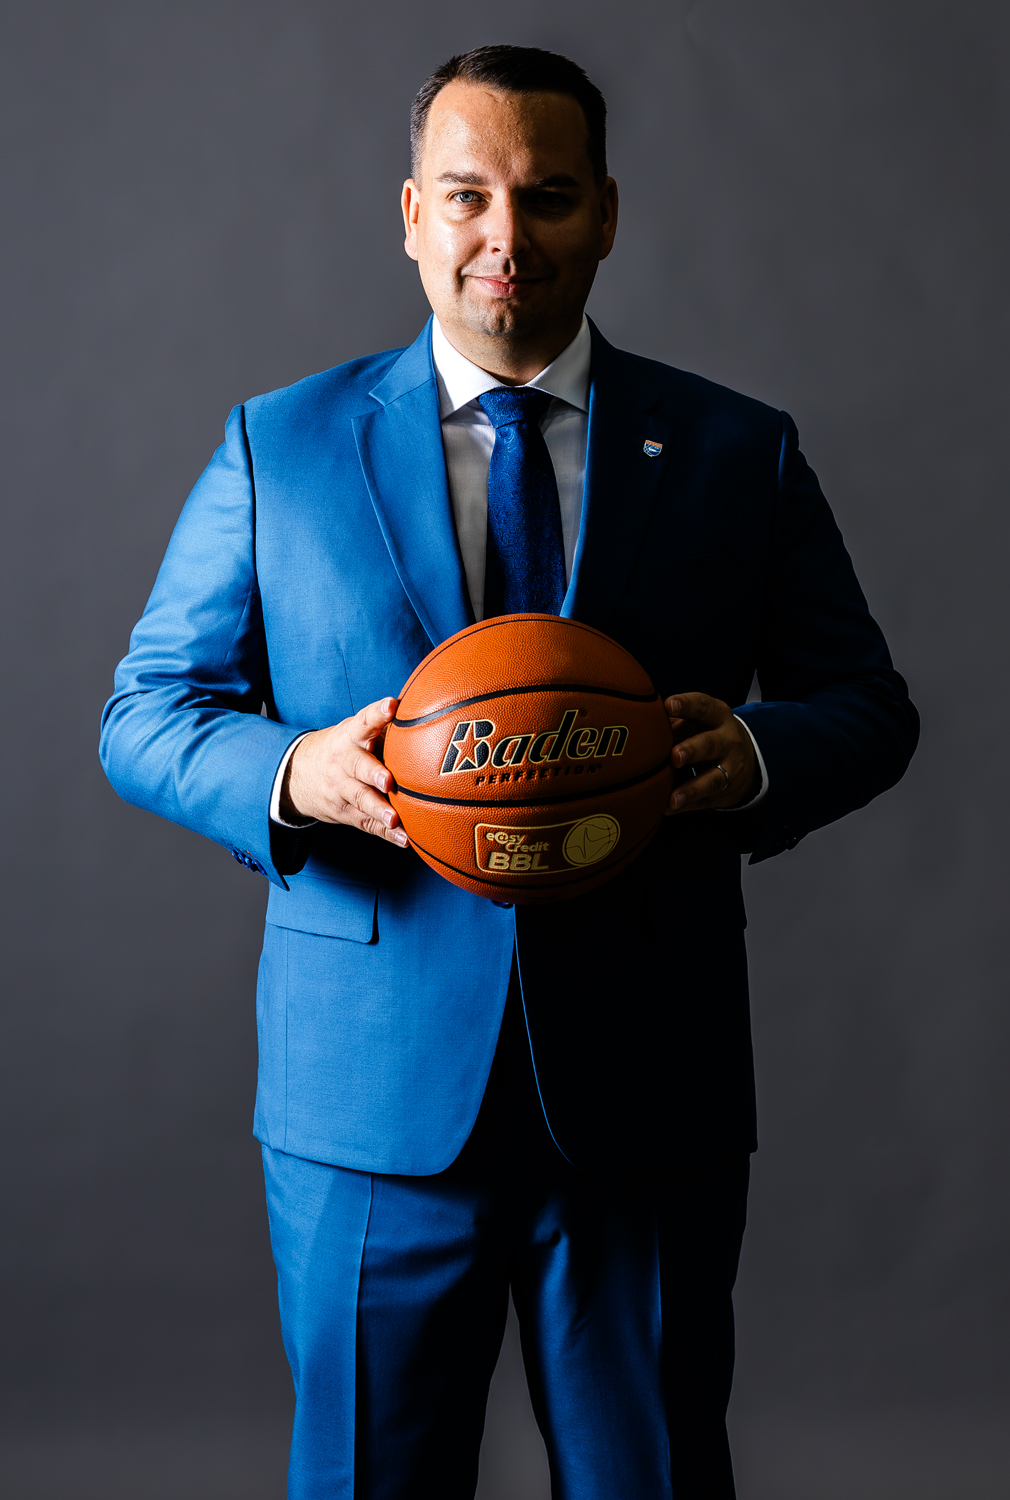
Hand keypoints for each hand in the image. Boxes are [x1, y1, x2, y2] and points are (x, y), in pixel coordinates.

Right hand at [281, 697, 408, 845]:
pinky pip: (366, 823)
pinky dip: (385, 833)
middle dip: (372, 773)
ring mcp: (341, 788)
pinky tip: (404, 839)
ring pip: (360, 799)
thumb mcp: (355, 733)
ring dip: (378, 810)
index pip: (363, 720)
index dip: (377, 713)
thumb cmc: (346, 749)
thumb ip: (384, 728)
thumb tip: (430, 716)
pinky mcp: (344, 812)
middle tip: (388, 781)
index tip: (391, 706)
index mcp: (350, 736)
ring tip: (394, 819)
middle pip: (357, 766)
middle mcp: (343, 761)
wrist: (298, 774)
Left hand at [664, 692, 757, 813]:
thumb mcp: (699, 720)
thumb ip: (673, 720)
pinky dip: (687, 805)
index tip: (668, 705)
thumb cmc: (707, 733)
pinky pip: (706, 800)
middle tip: (674, 756)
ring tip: (672, 798)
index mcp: (717, 715)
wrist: (746, 759)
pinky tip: (668, 808)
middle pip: (710, 744)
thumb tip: (637, 719)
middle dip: (692, 750)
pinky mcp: (725, 791)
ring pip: (713, 779)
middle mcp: (727, 740)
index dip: (686, 705)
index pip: (703, 706)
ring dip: (691, 788)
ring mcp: (730, 768)